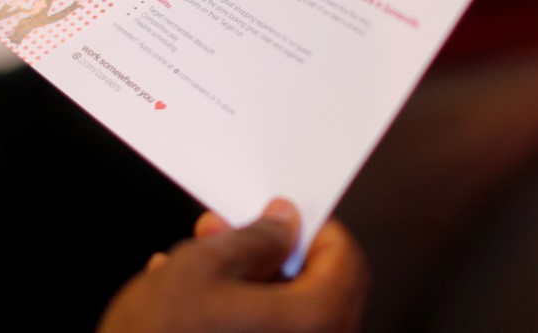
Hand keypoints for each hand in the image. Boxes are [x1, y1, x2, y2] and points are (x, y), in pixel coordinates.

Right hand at [97, 198, 367, 332]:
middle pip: (315, 286)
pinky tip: (194, 303)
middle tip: (229, 234)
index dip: (311, 226)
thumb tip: (282, 222)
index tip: (282, 215)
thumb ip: (254, 237)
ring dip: (247, 281)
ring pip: (285, 312)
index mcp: (313, 321)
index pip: (343, 257)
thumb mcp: (202, 267)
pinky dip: (239, 313)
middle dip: (268, 253)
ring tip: (196, 266)